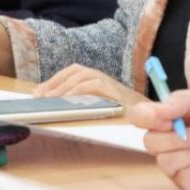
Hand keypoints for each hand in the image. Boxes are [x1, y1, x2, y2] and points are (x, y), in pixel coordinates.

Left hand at [33, 64, 149, 107]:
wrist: (151, 118)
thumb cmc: (122, 115)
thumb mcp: (97, 106)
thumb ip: (81, 103)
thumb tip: (57, 105)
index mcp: (96, 78)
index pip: (71, 72)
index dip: (53, 80)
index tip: (38, 92)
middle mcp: (101, 76)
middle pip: (74, 72)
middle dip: (55, 83)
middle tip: (40, 97)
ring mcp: (109, 81)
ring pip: (81, 76)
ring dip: (64, 87)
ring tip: (51, 99)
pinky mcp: (114, 89)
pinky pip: (92, 86)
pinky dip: (78, 91)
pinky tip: (68, 100)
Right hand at [127, 89, 189, 189]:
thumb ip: (180, 100)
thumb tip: (158, 110)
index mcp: (167, 119)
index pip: (139, 118)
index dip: (145, 117)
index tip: (163, 117)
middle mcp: (168, 142)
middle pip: (149, 143)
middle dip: (174, 138)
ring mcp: (178, 164)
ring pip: (165, 162)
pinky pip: (184, 176)